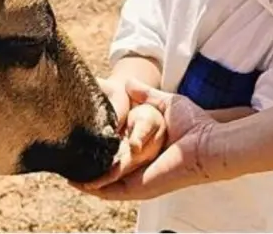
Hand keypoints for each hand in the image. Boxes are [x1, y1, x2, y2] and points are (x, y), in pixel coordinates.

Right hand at [75, 79, 218, 200]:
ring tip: (64, 170)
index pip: (117, 149)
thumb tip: (129, 82)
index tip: (81, 135)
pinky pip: (110, 190)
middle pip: (107, 166)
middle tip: (66, 156)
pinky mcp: (138, 187)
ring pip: (104, 180)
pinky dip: (93, 186)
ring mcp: (138, 178)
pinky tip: (76, 181)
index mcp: (145, 149)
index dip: (99, 143)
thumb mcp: (164, 104)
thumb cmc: (194, 125)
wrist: (208, 143)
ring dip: (85, 177)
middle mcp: (140, 166)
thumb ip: (146, 95)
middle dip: (88, 163)